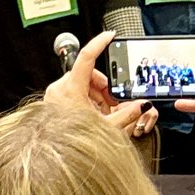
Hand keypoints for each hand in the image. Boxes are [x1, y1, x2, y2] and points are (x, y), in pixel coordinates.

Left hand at [44, 31, 158, 138]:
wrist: (52, 158)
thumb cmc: (72, 143)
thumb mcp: (106, 129)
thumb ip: (127, 114)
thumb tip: (141, 105)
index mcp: (70, 90)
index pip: (86, 57)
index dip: (99, 43)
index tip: (109, 36)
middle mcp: (59, 89)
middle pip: (88, 74)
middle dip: (104, 88)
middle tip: (112, 104)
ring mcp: (54, 95)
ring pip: (82, 84)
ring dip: (96, 96)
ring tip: (102, 115)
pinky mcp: (53, 101)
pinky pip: (74, 92)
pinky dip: (86, 101)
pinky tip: (92, 116)